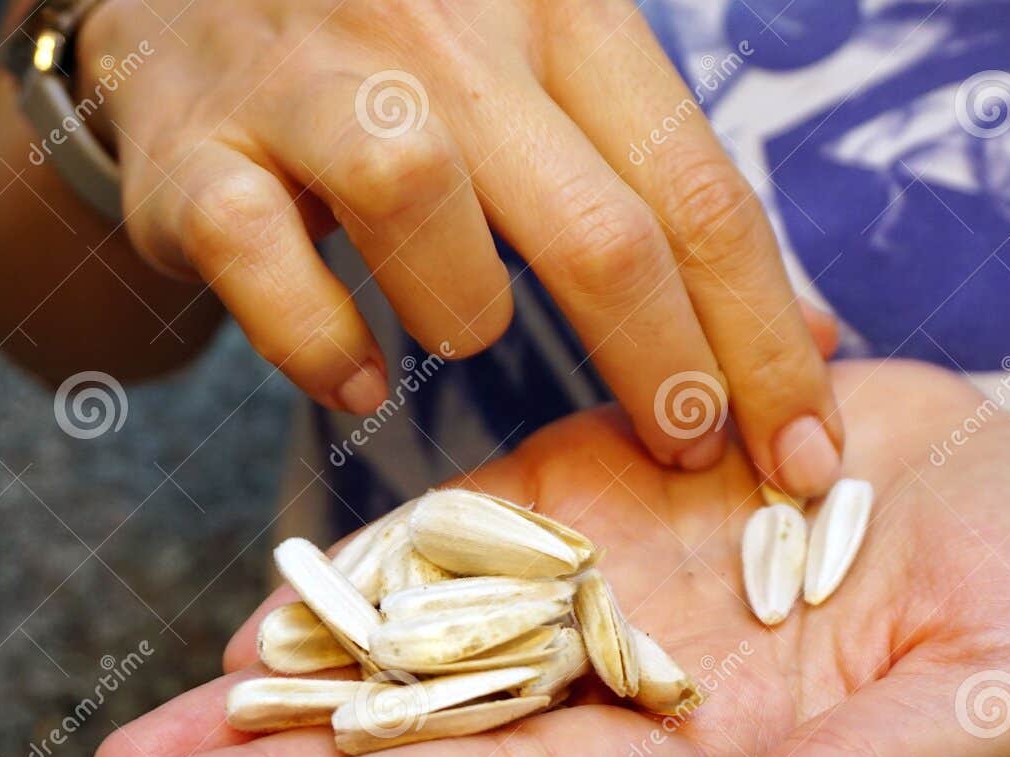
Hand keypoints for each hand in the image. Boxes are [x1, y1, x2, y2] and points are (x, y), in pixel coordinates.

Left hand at [69, 360, 1009, 756]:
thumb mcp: (984, 704)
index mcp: (688, 755)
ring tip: (133, 741)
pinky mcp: (593, 494)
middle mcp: (611, 686)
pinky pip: (457, 534)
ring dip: (271, 693)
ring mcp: (591, 588)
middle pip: (411, 744)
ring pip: (407, 648)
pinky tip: (266, 621)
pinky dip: (361, 573)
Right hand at [72, 0, 841, 493]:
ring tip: (464, 327)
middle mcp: (445, 24)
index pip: (699, 188)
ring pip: (422, 198)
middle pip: (596, 225)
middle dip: (668, 370)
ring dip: (465, 309)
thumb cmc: (401, 54)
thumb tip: (813, 335)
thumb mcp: (553, 77)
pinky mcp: (195, 150)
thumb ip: (667, 194)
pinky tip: (354, 378)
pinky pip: (266, 260)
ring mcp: (309, 75)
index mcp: (561, 7)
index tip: (805, 451)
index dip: (763, 339)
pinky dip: (321, 344)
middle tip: (693, 458)